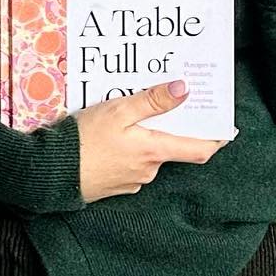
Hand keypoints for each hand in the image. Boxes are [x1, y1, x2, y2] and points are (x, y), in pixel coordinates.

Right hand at [75, 80, 226, 202]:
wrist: (50, 173)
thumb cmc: (83, 140)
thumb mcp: (117, 111)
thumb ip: (151, 101)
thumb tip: (183, 90)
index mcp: (153, 151)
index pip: (199, 150)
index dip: (215, 139)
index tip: (225, 127)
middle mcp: (148, 170)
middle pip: (170, 147)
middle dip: (167, 128)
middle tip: (159, 104)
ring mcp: (131, 181)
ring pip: (147, 155)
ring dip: (142, 138)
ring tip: (124, 117)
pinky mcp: (114, 185)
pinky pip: (129, 164)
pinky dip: (126, 150)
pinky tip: (108, 137)